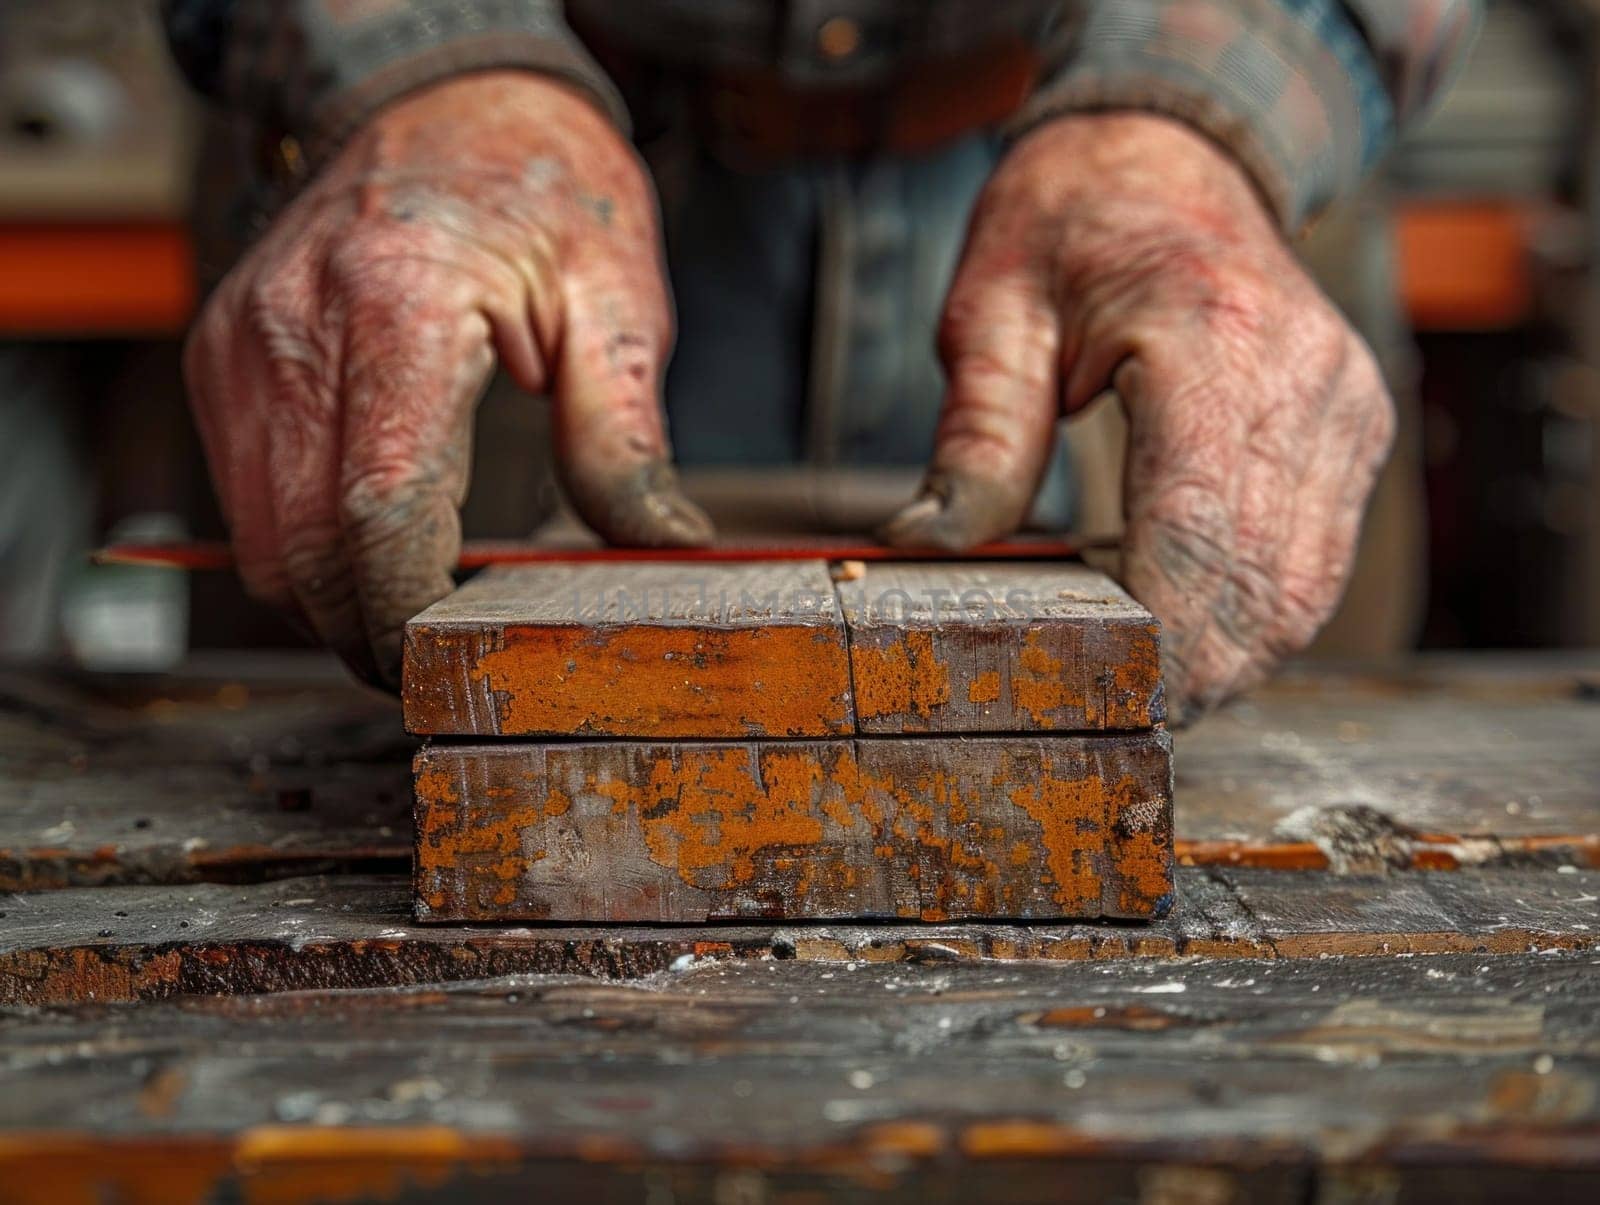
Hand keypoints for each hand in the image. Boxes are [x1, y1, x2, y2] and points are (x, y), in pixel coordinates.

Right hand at [184, 71, 710, 685]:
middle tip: (445, 670)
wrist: (442, 101)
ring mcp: (243, 348)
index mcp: (397, 308)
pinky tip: (377, 554)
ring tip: (417, 620)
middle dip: (369, 637)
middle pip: (302, 554)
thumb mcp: (615, 298)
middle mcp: (294, 331)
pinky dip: (308, 551)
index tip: (461, 667)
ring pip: (261, 545)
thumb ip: (626, 439)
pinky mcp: (225, 361)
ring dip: (333, 606)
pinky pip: (250, 501)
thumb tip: (662, 549)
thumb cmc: (535, 180)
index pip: (379, 515)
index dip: (411, 617)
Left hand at [884, 113, 1394, 720]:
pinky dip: (1253, 617)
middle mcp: (1305, 381)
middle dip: (1191, 676)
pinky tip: (1184, 631)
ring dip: (1229, 661)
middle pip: (1266, 587)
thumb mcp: (993, 309)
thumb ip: (977, 434)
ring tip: (1142, 693)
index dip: (1154, 641)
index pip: (1199, 533)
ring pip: (1305, 594)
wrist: (1168, 159)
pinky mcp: (1352, 431)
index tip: (1093, 700)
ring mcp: (1344, 408)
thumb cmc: (1073, 223)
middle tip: (1108, 722)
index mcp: (1215, 339)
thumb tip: (926, 547)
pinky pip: (1315, 563)